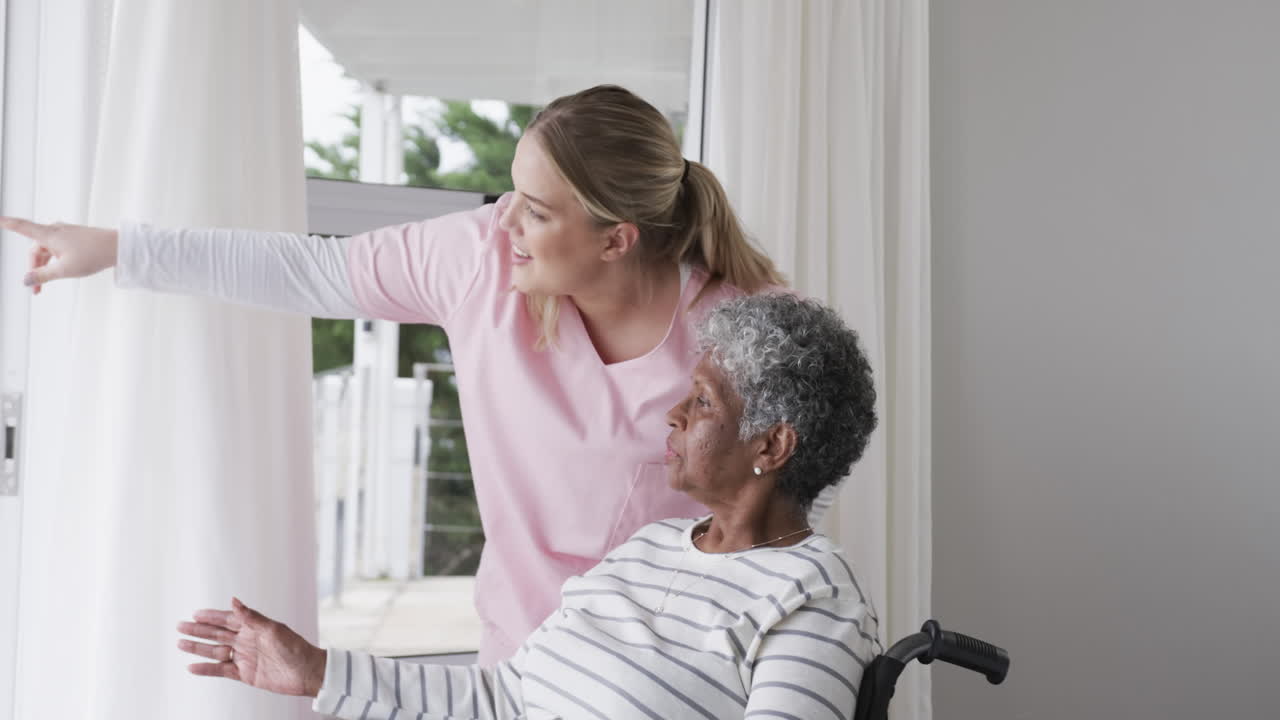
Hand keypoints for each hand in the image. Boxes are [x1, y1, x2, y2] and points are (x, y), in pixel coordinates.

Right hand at [0, 217, 118, 293]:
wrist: (118, 247)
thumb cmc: (93, 255)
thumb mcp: (65, 269)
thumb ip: (43, 275)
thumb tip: (26, 280)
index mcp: (49, 235)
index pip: (22, 227)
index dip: (8, 223)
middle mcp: (55, 230)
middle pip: (35, 250)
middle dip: (34, 269)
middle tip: (37, 291)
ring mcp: (65, 233)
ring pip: (46, 251)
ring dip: (44, 268)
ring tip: (46, 287)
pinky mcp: (74, 238)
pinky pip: (56, 250)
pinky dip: (54, 262)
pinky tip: (60, 272)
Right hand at [177, 597, 326, 696]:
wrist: (307, 673)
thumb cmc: (295, 648)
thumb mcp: (273, 629)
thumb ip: (251, 617)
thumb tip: (234, 600)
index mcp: (254, 627)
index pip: (228, 619)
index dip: (211, 616)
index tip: (195, 613)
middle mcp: (247, 640)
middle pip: (217, 634)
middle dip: (199, 630)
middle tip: (180, 626)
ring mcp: (244, 657)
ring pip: (216, 651)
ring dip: (198, 648)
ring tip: (180, 643)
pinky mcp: (244, 674)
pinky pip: (221, 670)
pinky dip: (206, 669)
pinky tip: (192, 667)